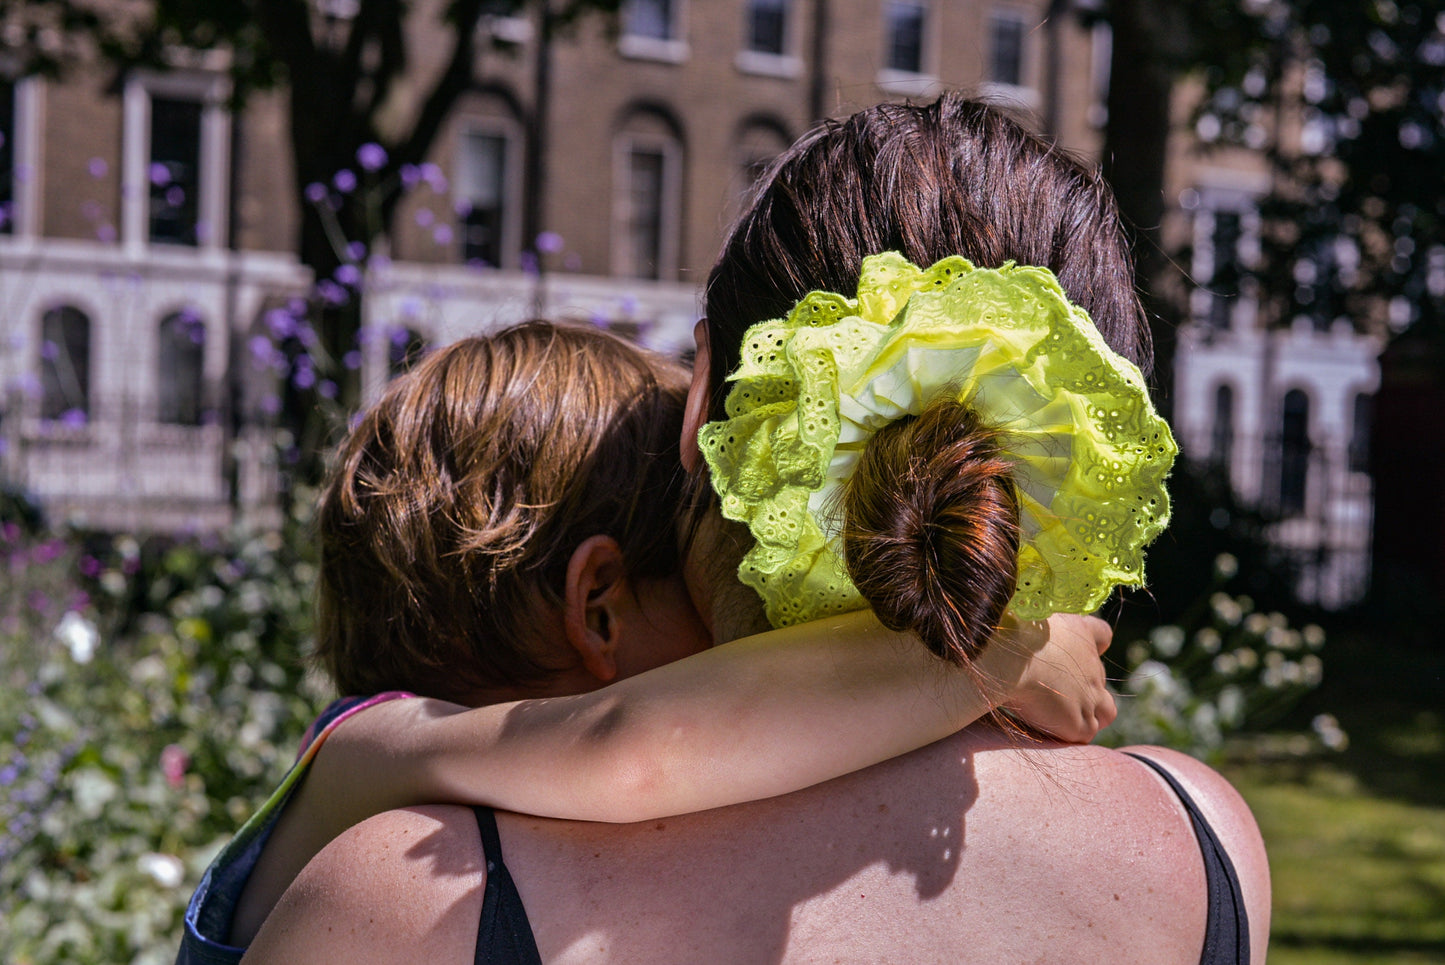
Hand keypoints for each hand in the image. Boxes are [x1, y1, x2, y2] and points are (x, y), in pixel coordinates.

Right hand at [984, 613, 1116, 743]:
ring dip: (1090, 714)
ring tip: (1063, 717)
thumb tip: (1012, 618)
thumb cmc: (1008, 632)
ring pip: (1106, 711)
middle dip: (1082, 685)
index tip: (1077, 650)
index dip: (1094, 643)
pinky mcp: (1080, 723)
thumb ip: (1031, 625)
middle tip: (1052, 689)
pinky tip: (1049, 730)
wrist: (1010, 657)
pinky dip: (1071, 732)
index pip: (1100, 634)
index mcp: (1079, 632)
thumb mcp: (1024, 618)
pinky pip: (1085, 732)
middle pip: (1099, 677)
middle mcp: (1091, 665)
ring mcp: (1091, 696)